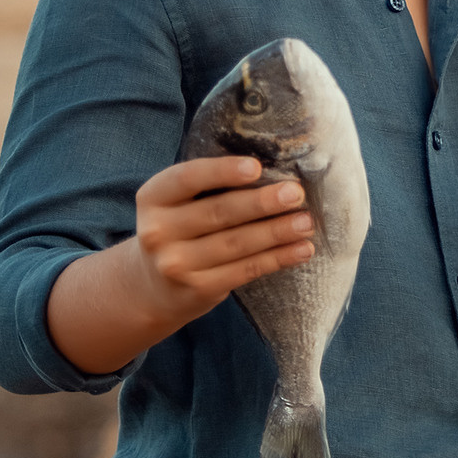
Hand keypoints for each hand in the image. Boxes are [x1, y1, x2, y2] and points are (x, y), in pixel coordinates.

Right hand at [42, 156, 313, 374]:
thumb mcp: (176, 203)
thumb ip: (208, 186)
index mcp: (153, 197)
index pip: (187, 178)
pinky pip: (245, 270)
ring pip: (236, 243)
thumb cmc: (179, 229)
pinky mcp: (198, 289)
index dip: (222, 172)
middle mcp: (158, 231)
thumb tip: (273, 171)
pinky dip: (278, 258)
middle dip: (261, 202)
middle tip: (295, 193)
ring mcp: (176, 264)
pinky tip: (302, 249)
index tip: (256, 168)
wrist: (151, 286)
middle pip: (218, 212)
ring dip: (277, 231)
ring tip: (306, 221)